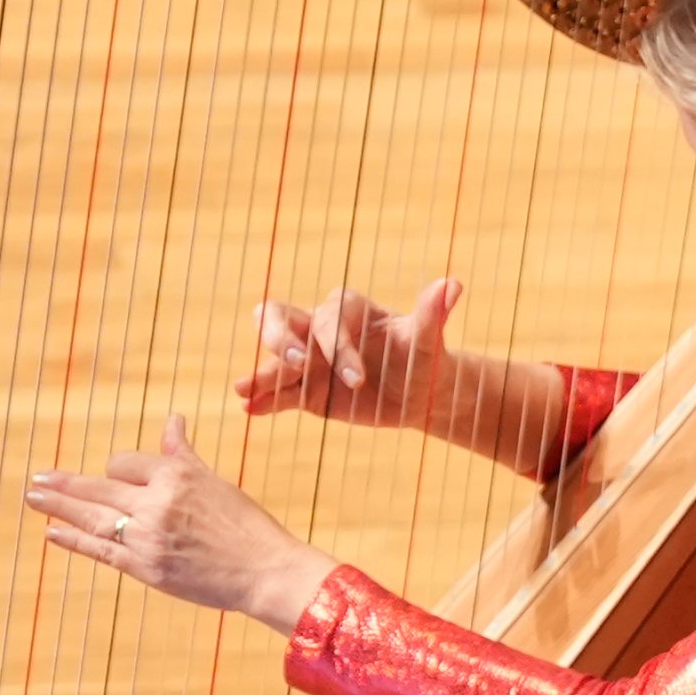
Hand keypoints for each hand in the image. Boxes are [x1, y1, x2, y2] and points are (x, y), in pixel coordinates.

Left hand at [27, 416, 340, 628]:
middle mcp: (156, 502)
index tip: (113, 480)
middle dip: (64, 484)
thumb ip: (182, 455)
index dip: (117, 472)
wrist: (265, 570)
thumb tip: (172, 420)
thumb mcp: (214, 482)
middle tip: (37, 480)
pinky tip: (52, 532)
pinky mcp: (145, 567)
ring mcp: (147, 536)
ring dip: (58, 506)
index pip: (125, 464)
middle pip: (98, 487)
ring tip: (33, 496)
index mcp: (175, 475)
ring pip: (92, 516)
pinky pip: (100, 550)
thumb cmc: (246, 526)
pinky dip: (73, 540)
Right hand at [241, 277, 462, 424]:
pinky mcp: (306, 390)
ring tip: (242, 389)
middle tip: (297, 366)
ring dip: (261, 371)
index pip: (330, 319)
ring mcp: (311, 360)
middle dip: (281, 340)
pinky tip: (249, 409)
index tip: (358, 378)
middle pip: (280, 318)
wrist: (421, 393)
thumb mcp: (428, 341)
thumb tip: (453, 285)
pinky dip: (263, 399)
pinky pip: (280, 392)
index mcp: (349, 311)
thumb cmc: (424, 358)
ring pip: (274, 358)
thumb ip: (431, 314)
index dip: (340, 346)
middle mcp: (321, 330)